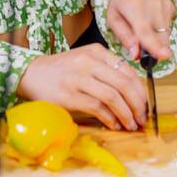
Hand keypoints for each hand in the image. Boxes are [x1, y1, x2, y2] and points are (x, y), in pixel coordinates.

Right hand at [16, 45, 147, 130]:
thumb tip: (133, 93)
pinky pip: (98, 108)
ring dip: (126, 114)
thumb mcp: (85, 60)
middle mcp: (89, 62)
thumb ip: (106, 70)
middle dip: (138, 105)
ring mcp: (79, 78)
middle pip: (124, 84)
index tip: (145, 105)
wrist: (31, 74)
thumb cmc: (61, 70)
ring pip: (113, 97)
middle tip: (142, 117)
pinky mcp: (70, 95)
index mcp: (96, 52)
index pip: (128, 71)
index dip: (141, 91)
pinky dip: (110, 118)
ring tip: (131, 124)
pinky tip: (114, 125)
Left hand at [106, 0, 175, 62]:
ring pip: (166, 34)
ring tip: (144, 27)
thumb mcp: (113, 20)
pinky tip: (152, 21)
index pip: (146, 31)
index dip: (154, 46)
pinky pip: (169, 27)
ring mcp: (164, 4)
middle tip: (141, 47)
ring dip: (157, 39)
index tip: (162, 56)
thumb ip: (125, 38)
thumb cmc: (121, 2)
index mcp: (134, 6)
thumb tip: (135, 54)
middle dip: (154, 48)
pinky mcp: (171, 6)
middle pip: (159, 36)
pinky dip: (161, 30)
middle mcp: (152, 4)